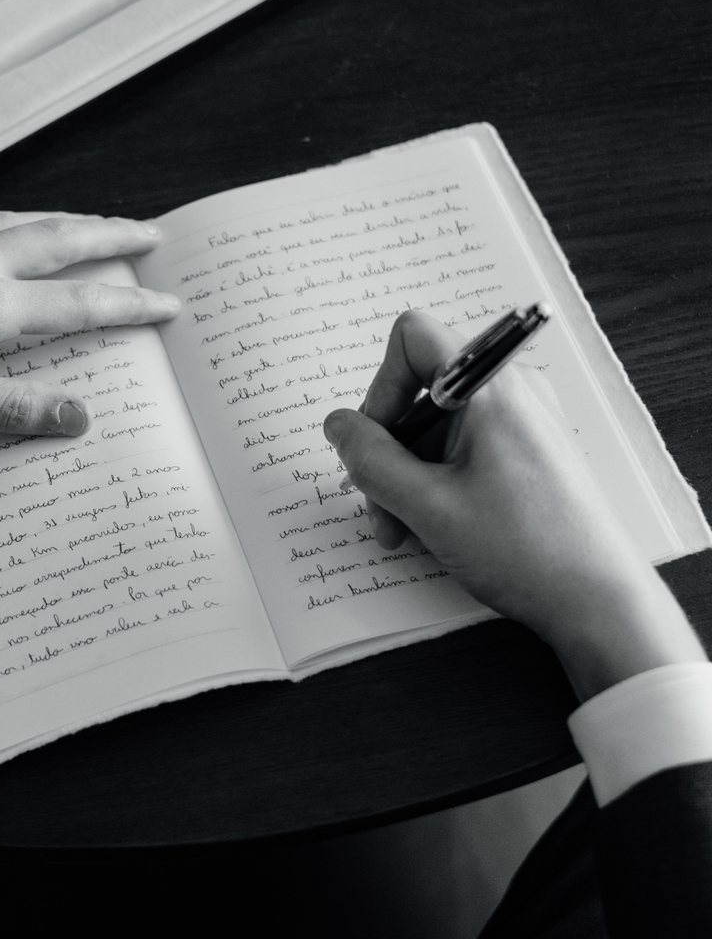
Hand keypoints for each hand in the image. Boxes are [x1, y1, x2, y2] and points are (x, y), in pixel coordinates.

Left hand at [0, 211, 178, 437]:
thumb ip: (9, 409)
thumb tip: (79, 415)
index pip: (77, 301)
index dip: (128, 304)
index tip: (169, 304)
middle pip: (58, 240)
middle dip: (111, 235)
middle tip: (154, 234)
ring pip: (19, 223)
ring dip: (67, 221)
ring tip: (98, 223)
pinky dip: (17, 221)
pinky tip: (9, 229)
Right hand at [323, 311, 704, 699]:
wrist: (600, 600)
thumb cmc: (523, 550)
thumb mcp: (426, 506)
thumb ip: (370, 459)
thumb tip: (338, 424)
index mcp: (491, 388)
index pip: (413, 338)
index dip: (381, 385)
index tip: (375, 442)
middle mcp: (513, 392)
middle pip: (422, 392)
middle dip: (389, 449)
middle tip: (382, 509)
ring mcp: (526, 422)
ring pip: (441, 427)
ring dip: (410, 475)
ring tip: (408, 531)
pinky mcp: (532, 452)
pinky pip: (468, 448)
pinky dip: (441, 481)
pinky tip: (438, 528)